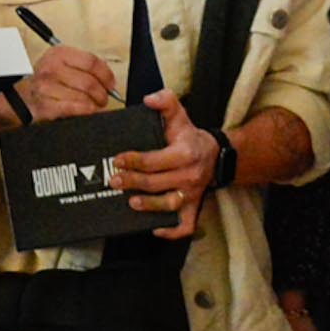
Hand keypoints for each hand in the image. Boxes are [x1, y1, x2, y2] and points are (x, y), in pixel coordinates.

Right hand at [18, 45, 114, 121]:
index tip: (110, 84)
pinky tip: (87, 111)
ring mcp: (47, 87)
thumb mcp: (60, 65)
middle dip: (102, 93)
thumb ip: (83, 67)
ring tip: (94, 106)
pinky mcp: (46, 105)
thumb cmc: (45, 83)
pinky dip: (86, 111)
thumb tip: (108, 79)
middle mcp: (52, 68)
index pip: (91, 61)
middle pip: (89, 81)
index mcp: (58, 54)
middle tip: (103, 98)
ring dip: (94, 105)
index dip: (106, 75)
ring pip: (84, 97)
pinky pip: (75, 108)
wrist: (20, 99)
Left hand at [115, 88, 218, 239]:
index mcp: (185, 153)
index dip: (134, 160)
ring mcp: (192, 194)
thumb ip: (165, 101)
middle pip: (157, 183)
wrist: (215, 155)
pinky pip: (186, 225)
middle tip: (114, 181)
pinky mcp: (194, 207)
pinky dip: (172, 231)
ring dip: (150, 206)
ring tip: (131, 203)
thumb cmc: (189, 137)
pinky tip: (154, 229)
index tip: (117, 160)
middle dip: (133, 182)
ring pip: (170, 205)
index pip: (155, 160)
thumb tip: (149, 99)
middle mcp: (189, 175)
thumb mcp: (180, 115)